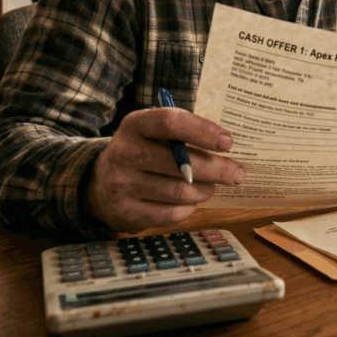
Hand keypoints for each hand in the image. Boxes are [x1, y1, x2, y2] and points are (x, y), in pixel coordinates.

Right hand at [86, 107, 245, 232]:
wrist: (99, 184)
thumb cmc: (142, 152)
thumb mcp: (153, 133)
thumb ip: (183, 133)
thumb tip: (226, 146)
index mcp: (135, 125)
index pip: (171, 122)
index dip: (202, 131)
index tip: (227, 142)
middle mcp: (125, 153)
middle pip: (180, 163)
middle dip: (216, 169)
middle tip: (237, 173)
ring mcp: (122, 185)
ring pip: (180, 192)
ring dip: (205, 190)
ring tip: (211, 186)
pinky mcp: (126, 213)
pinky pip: (171, 213)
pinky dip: (189, 208)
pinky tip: (191, 201)